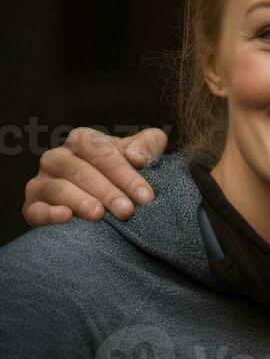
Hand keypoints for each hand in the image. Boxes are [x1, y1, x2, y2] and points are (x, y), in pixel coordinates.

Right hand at [21, 127, 168, 226]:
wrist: (108, 202)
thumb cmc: (126, 174)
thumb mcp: (142, 154)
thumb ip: (147, 145)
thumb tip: (137, 157)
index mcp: (81, 141)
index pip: (100, 151)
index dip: (124, 173)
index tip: (145, 195)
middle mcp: (57, 158)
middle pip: (80, 171)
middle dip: (107, 191)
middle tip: (127, 211)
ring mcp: (41, 182)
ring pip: (58, 188)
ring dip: (80, 201)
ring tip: (99, 214)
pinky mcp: (32, 206)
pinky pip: (35, 209)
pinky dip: (49, 214)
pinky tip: (66, 217)